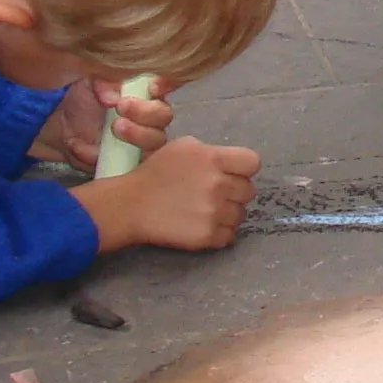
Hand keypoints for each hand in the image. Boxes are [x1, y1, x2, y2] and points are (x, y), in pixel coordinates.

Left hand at [36, 77, 172, 173]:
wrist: (58, 129)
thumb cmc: (81, 100)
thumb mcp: (88, 82)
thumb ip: (103, 82)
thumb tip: (113, 97)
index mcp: (145, 92)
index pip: (168, 85)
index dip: (168, 85)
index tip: (153, 88)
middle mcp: (150, 117)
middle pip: (164, 116)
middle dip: (146, 113)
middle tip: (121, 108)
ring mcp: (142, 143)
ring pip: (155, 143)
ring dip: (137, 135)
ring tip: (114, 128)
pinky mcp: (127, 164)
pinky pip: (126, 164)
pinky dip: (100, 155)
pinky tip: (79, 145)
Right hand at [77, 137, 260, 252]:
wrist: (130, 205)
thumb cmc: (155, 173)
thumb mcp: (183, 147)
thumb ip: (212, 152)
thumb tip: (230, 162)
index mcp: (213, 159)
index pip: (252, 163)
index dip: (243, 169)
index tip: (232, 174)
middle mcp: (218, 184)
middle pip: (248, 191)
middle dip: (234, 192)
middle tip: (215, 194)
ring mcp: (214, 212)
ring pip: (240, 214)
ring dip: (228, 213)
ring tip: (206, 210)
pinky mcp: (207, 235)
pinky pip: (229, 235)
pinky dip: (220, 232)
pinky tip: (203, 224)